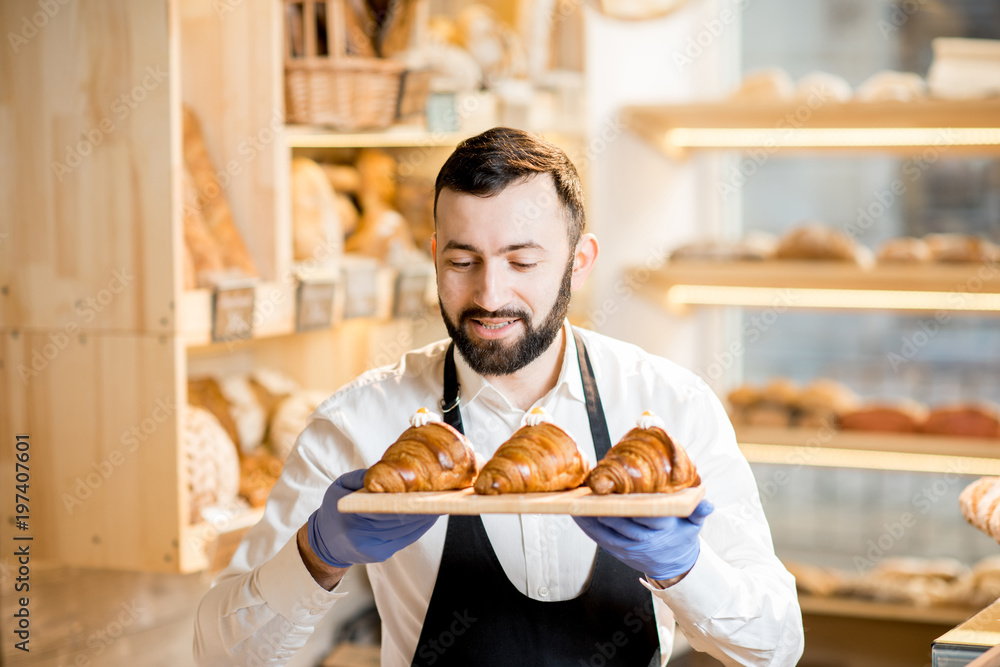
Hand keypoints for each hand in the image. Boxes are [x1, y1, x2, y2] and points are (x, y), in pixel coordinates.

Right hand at [307, 469, 439, 568]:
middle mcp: (362, 538)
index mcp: (350, 518)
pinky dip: (421, 525)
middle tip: (441, 491)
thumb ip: (361, 477)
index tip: (425, 489)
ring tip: (441, 500)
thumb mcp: (339, 486)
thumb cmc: (334, 509)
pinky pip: (407, 538)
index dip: (408, 501)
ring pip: (407, 531)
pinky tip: (431, 513)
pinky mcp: (382, 555)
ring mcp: (374, 549)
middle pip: (400, 521)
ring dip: (426, 516)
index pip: (384, 509)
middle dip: (422, 506)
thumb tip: (386, 469)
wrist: (326, 542)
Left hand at [573, 500, 713, 580]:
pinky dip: (586, 527)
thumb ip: (699, 512)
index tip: (620, 489)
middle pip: (623, 523)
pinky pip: (599, 539)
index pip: (647, 516)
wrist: (675, 564)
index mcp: (663, 529)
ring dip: (591, 517)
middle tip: (592, 491)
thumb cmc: (682, 535)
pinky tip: (575, 514)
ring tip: (576, 500)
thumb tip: (708, 503)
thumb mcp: (694, 524)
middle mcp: (644, 540)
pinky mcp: (618, 551)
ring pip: (608, 531)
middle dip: (607, 508)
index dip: (633, 505)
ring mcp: (629, 548)